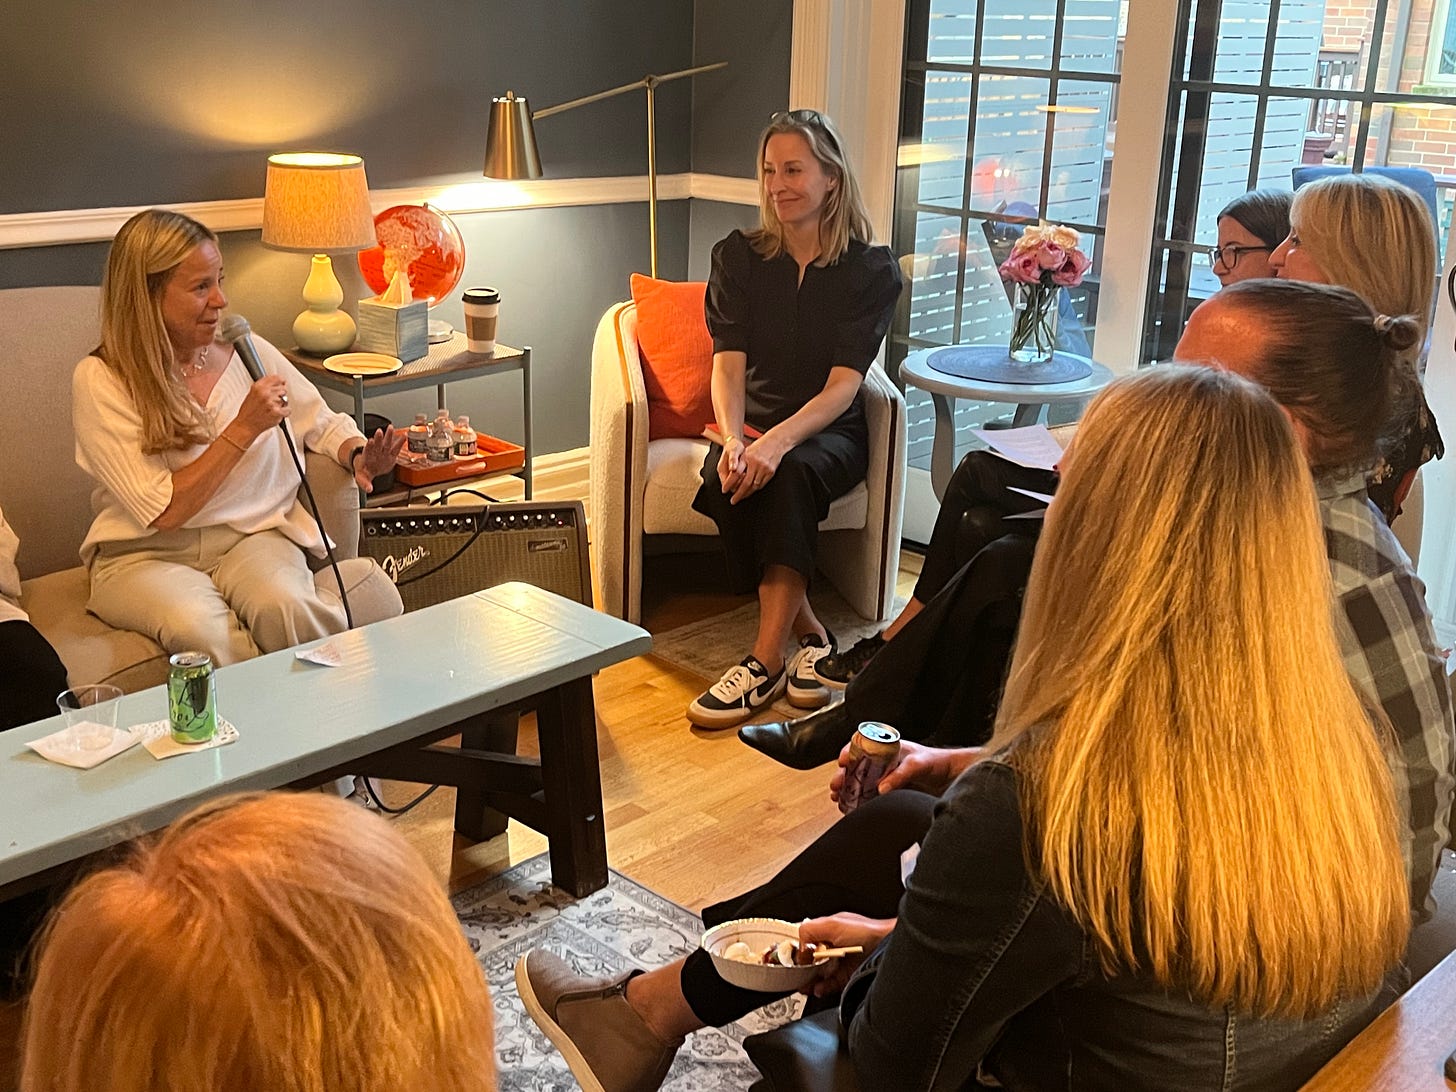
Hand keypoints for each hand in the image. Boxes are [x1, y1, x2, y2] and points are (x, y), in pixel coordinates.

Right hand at [232, 375, 289, 438]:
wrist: (246, 425)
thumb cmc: (248, 412)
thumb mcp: (252, 393)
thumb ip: (265, 387)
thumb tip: (279, 382)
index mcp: (258, 387)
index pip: (277, 378)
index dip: (281, 381)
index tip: (282, 383)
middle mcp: (265, 393)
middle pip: (283, 389)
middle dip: (280, 395)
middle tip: (272, 402)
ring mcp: (271, 402)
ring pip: (285, 400)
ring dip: (281, 405)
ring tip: (271, 409)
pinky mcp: (276, 412)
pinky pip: (288, 410)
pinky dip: (284, 413)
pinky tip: (276, 413)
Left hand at [353, 426, 405, 492]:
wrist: (369, 468)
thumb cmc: (364, 471)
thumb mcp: (361, 478)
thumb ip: (365, 483)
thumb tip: (369, 489)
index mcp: (367, 458)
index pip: (367, 451)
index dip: (369, 446)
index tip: (370, 441)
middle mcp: (375, 453)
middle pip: (377, 444)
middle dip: (378, 438)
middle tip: (379, 432)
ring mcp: (383, 452)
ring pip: (386, 443)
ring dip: (388, 436)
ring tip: (391, 428)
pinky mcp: (391, 454)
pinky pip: (396, 448)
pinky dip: (400, 442)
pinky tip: (404, 436)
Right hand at [717, 436, 746, 493]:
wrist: (734, 443)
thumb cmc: (733, 446)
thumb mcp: (733, 451)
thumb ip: (732, 460)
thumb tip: (732, 469)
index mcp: (721, 470)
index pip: (726, 484)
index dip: (735, 483)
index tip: (743, 476)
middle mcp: (724, 474)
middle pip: (731, 487)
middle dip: (740, 484)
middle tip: (747, 476)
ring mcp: (728, 475)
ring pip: (735, 486)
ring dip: (742, 483)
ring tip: (749, 475)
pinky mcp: (734, 475)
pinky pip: (738, 482)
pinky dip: (744, 481)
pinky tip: (749, 475)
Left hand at [729, 434, 788, 504]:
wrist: (776, 442)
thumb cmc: (760, 446)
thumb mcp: (747, 451)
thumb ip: (740, 462)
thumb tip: (731, 474)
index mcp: (747, 458)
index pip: (736, 474)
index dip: (729, 483)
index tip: (725, 490)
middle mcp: (756, 464)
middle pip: (745, 484)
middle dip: (738, 494)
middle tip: (733, 501)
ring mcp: (764, 469)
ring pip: (754, 486)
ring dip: (747, 493)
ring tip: (741, 497)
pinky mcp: (771, 472)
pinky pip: (762, 484)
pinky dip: (755, 489)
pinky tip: (751, 491)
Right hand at [796, 913, 894, 996]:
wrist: (888, 947)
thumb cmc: (868, 931)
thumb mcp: (833, 924)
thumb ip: (810, 930)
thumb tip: (799, 946)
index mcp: (830, 929)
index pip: (808, 940)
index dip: (799, 950)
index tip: (793, 960)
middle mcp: (836, 945)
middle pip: (813, 959)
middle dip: (803, 969)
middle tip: (796, 976)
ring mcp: (842, 961)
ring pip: (821, 973)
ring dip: (811, 980)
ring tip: (805, 985)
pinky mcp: (848, 975)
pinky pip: (831, 984)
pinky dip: (823, 988)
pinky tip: (818, 989)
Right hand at [828, 740, 982, 804]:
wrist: (952, 778)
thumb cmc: (937, 762)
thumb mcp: (918, 763)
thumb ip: (901, 774)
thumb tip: (882, 788)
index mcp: (888, 747)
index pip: (862, 745)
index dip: (849, 752)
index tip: (843, 762)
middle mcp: (883, 761)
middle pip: (856, 766)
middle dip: (843, 775)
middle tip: (836, 785)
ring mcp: (885, 777)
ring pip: (859, 781)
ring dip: (847, 789)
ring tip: (838, 798)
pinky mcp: (890, 792)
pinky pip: (869, 795)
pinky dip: (858, 801)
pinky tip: (851, 807)